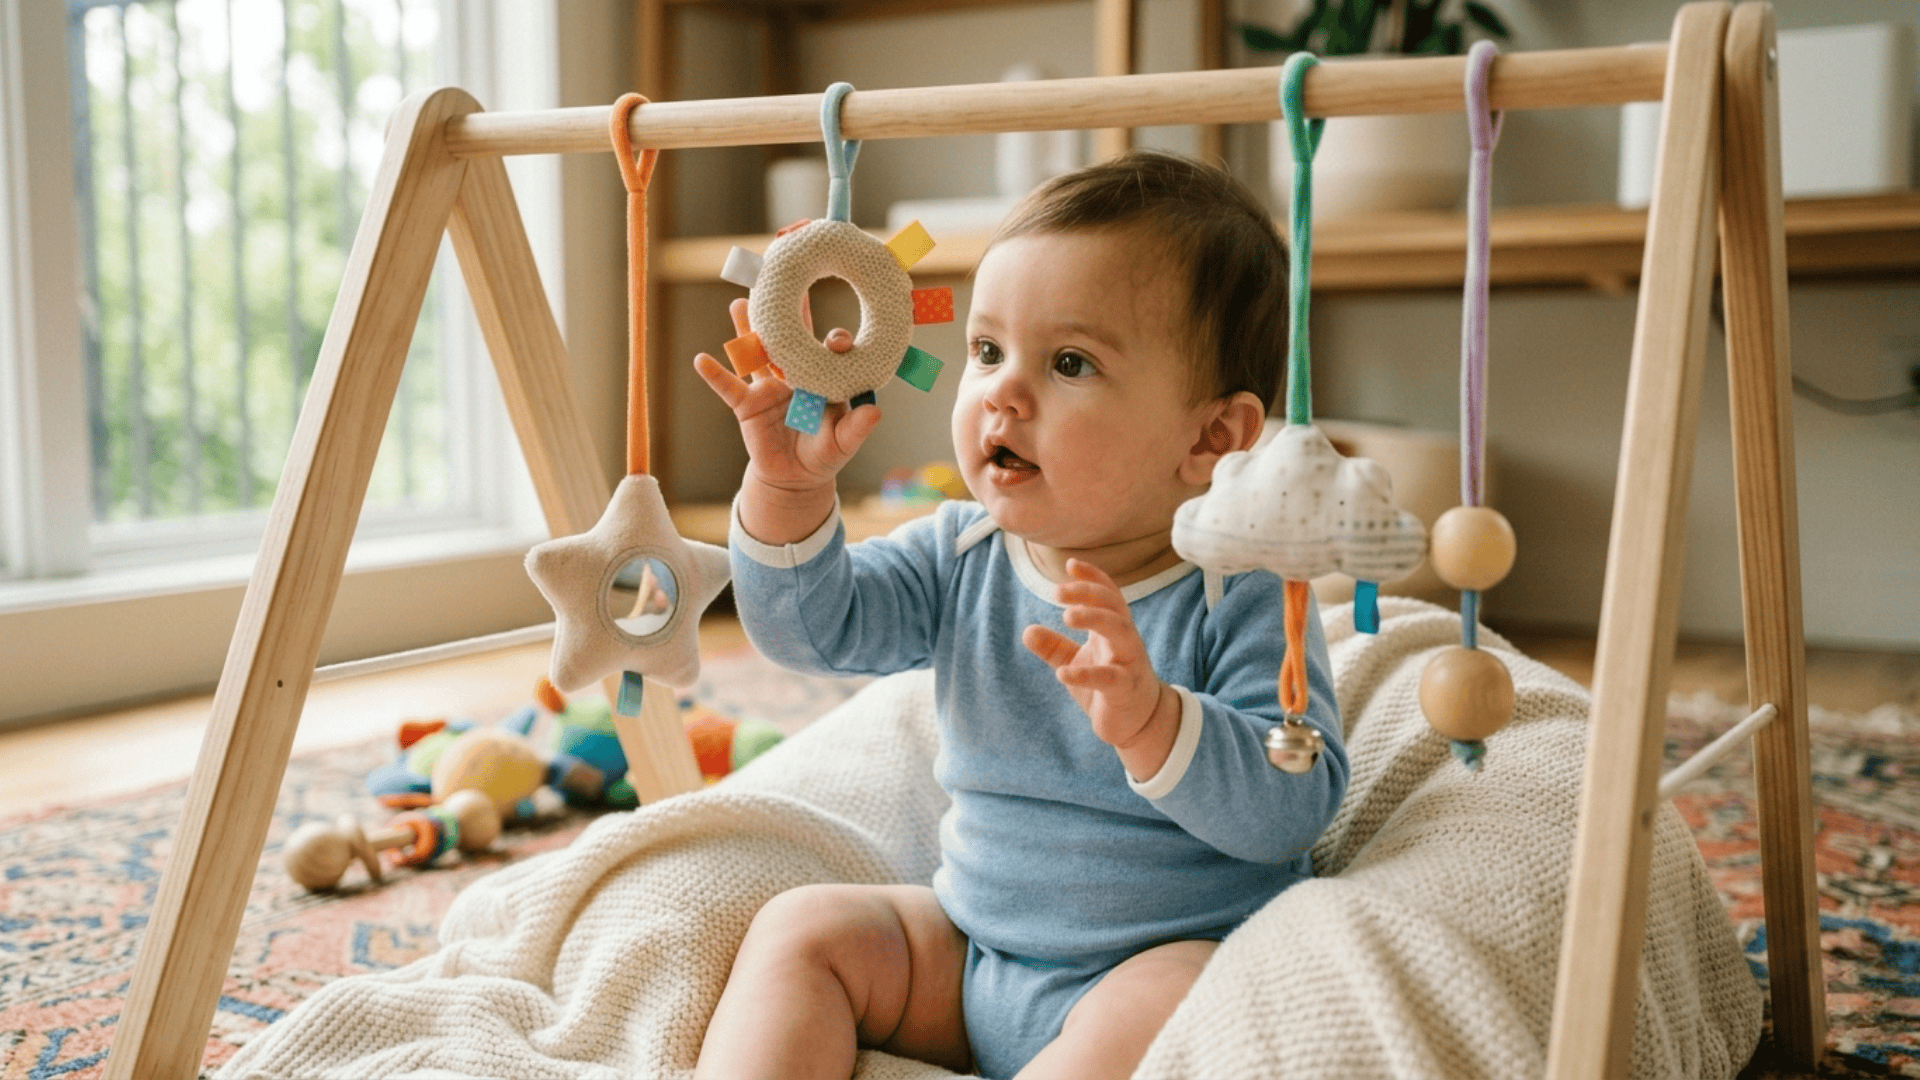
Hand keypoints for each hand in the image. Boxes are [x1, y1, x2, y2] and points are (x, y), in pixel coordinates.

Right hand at [692, 298, 875, 497]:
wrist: (795, 479)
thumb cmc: (824, 454)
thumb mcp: (844, 442)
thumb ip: (858, 427)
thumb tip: (876, 411)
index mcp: (822, 376)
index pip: (829, 349)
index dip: (835, 340)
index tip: (837, 339)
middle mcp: (795, 373)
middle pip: (791, 337)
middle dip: (789, 309)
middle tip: (783, 277)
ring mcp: (768, 386)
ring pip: (758, 352)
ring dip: (748, 328)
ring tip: (741, 302)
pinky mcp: (747, 405)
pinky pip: (729, 388)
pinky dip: (715, 375)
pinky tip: (701, 359)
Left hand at [1022, 560, 1177, 771]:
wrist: (1139, 722)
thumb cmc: (1109, 685)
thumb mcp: (1077, 662)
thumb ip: (1054, 647)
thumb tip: (1027, 631)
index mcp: (1113, 629)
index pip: (1108, 594)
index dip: (1092, 577)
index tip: (1070, 564)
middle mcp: (1125, 640)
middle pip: (1113, 606)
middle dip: (1088, 594)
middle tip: (1057, 591)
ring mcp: (1128, 663)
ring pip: (1120, 632)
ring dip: (1095, 619)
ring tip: (1067, 616)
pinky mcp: (1125, 689)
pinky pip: (1108, 678)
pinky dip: (1086, 674)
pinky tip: (1061, 673)